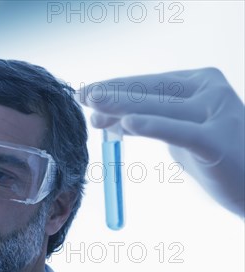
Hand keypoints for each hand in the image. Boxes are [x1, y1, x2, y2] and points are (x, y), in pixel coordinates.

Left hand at [77, 67, 244, 216]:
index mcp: (200, 83)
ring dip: (123, 107)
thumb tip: (105, 118)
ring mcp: (217, 113)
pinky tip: (127, 124)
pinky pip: (179, 132)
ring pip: (159, 108)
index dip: (116, 87)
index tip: (87, 93)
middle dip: (113, 94)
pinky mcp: (218, 140)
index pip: (149, 83)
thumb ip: (148, 123)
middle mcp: (211, 91)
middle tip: (83, 97)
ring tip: (95, 108)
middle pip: (151, 91)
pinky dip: (153, 126)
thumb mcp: (177, 135)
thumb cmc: (216, 158)